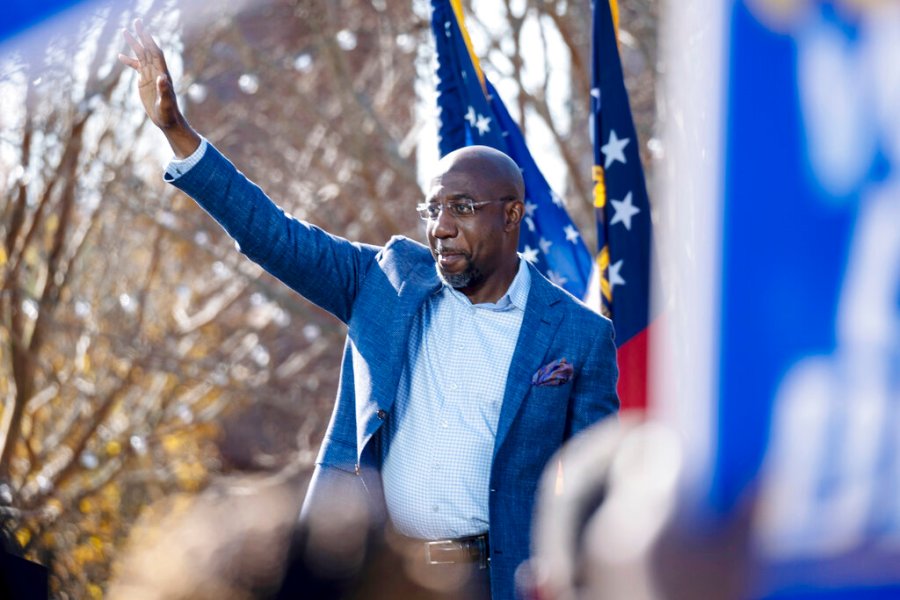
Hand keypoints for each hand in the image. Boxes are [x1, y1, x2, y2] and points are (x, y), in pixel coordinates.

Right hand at [118, 19, 199, 156]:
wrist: (167, 120)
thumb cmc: (168, 113)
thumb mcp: (166, 102)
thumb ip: (164, 90)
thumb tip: (162, 78)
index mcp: (162, 74)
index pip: (156, 53)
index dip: (150, 41)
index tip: (143, 29)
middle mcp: (157, 72)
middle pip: (148, 50)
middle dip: (142, 36)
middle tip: (136, 21)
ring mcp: (150, 75)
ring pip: (141, 56)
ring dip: (134, 44)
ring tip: (125, 31)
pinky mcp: (145, 81)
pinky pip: (136, 67)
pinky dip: (129, 61)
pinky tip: (120, 55)